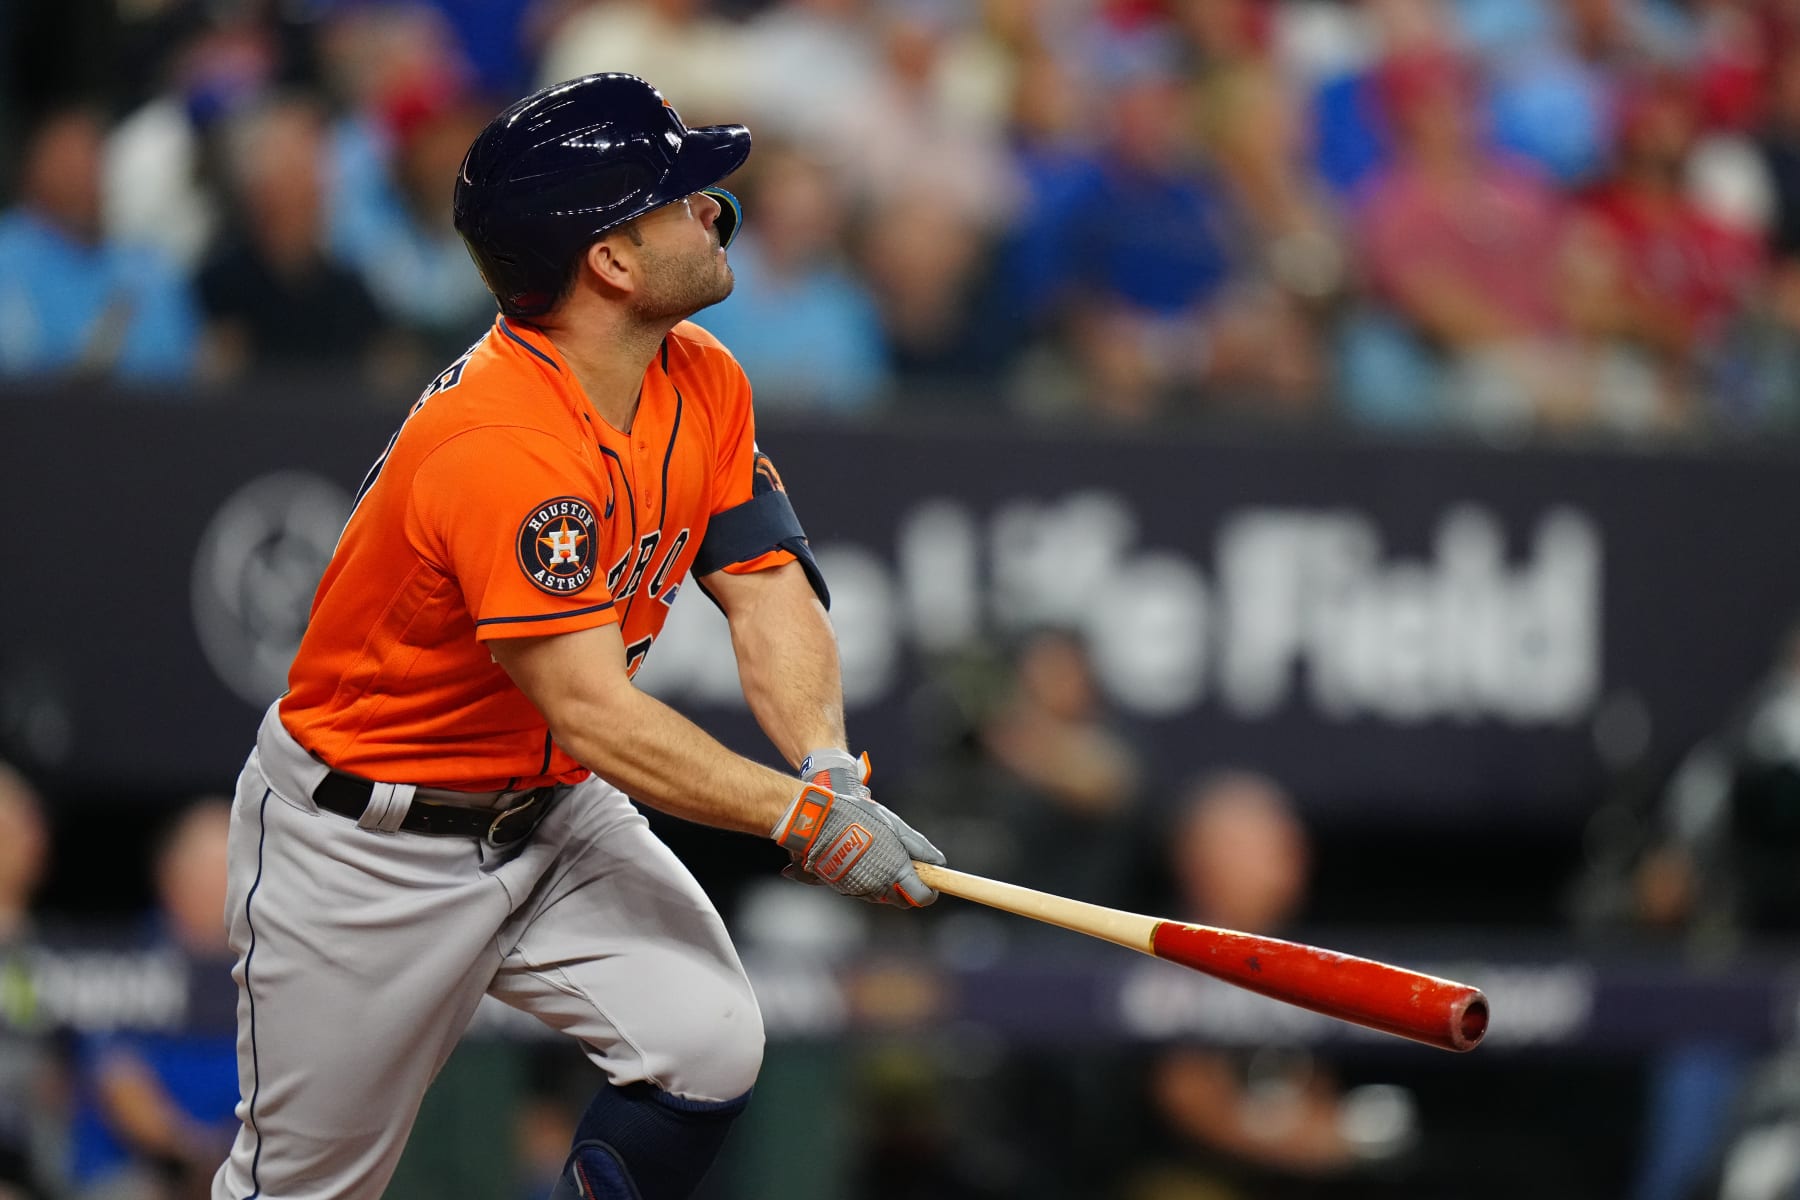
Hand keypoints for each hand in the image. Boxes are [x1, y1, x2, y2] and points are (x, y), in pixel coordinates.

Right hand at [773, 752, 944, 906]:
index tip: (931, 883)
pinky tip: (864, 860)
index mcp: (895, 872)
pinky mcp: (844, 888)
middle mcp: (878, 886)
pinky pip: (864, 890)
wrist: (817, 822)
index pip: (921, 897)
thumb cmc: (859, 819)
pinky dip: (869, 880)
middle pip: (903, 900)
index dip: (930, 892)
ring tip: (881, 857)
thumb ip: (919, 847)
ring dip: (888, 883)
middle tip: (907, 867)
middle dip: (909, 888)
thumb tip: (938, 863)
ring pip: (883, 895)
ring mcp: (859, 890)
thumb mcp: (895, 826)